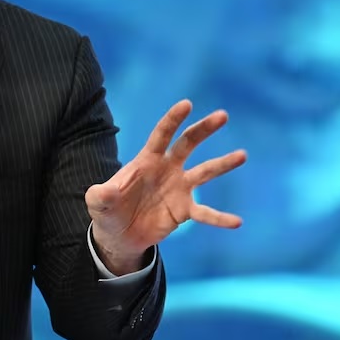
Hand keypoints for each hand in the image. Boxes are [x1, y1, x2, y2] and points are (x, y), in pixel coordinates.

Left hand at [85, 99, 246, 274]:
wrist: (119, 235)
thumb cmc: (107, 210)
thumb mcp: (97, 202)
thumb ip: (101, 195)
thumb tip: (106, 192)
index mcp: (146, 160)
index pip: (161, 135)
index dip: (172, 120)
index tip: (187, 104)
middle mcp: (167, 169)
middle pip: (188, 144)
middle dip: (204, 129)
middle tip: (222, 115)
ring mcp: (179, 188)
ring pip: (205, 172)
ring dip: (223, 163)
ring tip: (242, 154)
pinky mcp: (184, 210)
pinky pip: (205, 213)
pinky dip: (220, 218)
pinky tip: (236, 221)